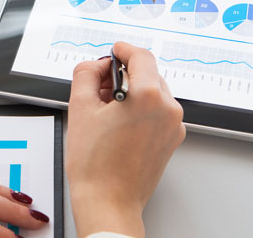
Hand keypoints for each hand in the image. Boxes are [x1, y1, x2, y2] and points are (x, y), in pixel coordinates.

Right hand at [65, 43, 185, 237]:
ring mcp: (172, 126)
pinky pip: (157, 112)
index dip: (124, 50)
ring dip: (131, 92)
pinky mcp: (171, 140)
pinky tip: (117, 124)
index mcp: (148, 96)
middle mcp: (167, 109)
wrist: (108, 202)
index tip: (114, 51)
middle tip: (98, 86)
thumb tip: (96, 65)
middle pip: (148, 74)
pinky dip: (140, 109)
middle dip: (123, 74)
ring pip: (153, 92)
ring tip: (105, 111)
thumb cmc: (95, 165)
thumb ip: (86, 74)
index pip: (140, 56)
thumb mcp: (80, 108)